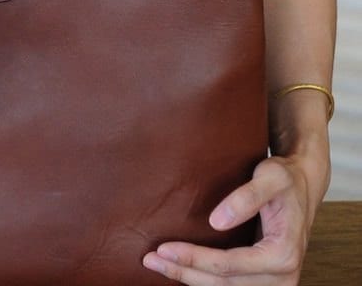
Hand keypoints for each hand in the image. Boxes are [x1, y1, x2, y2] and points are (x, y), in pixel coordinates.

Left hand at [142, 156, 310, 283]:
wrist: (301, 187)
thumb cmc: (284, 179)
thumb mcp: (270, 177)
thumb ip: (246, 197)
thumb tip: (216, 222)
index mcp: (283, 255)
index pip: (229, 264)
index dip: (194, 258)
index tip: (163, 247)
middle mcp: (282, 278)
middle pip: (223, 283)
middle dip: (185, 272)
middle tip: (150, 259)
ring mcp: (274, 284)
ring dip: (190, 279)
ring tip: (158, 264)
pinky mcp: (264, 281)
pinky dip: (204, 279)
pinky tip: (181, 268)